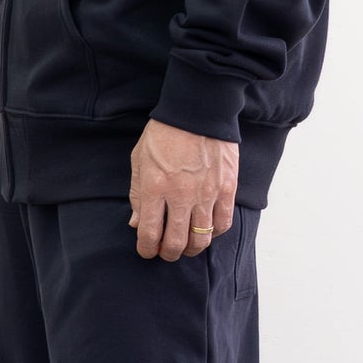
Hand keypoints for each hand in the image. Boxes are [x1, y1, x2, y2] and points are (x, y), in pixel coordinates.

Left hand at [128, 119, 237, 259]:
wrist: (198, 109)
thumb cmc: (165, 132)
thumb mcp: (140, 159)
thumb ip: (136, 194)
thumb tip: (136, 224)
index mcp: (155, 187)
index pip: (149, 233)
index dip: (146, 249)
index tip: (146, 251)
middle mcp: (181, 195)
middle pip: (175, 243)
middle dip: (167, 254)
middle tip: (165, 252)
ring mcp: (206, 194)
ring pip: (200, 239)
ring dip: (190, 249)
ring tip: (186, 246)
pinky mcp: (226, 189)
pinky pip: (222, 224)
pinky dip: (213, 234)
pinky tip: (206, 230)